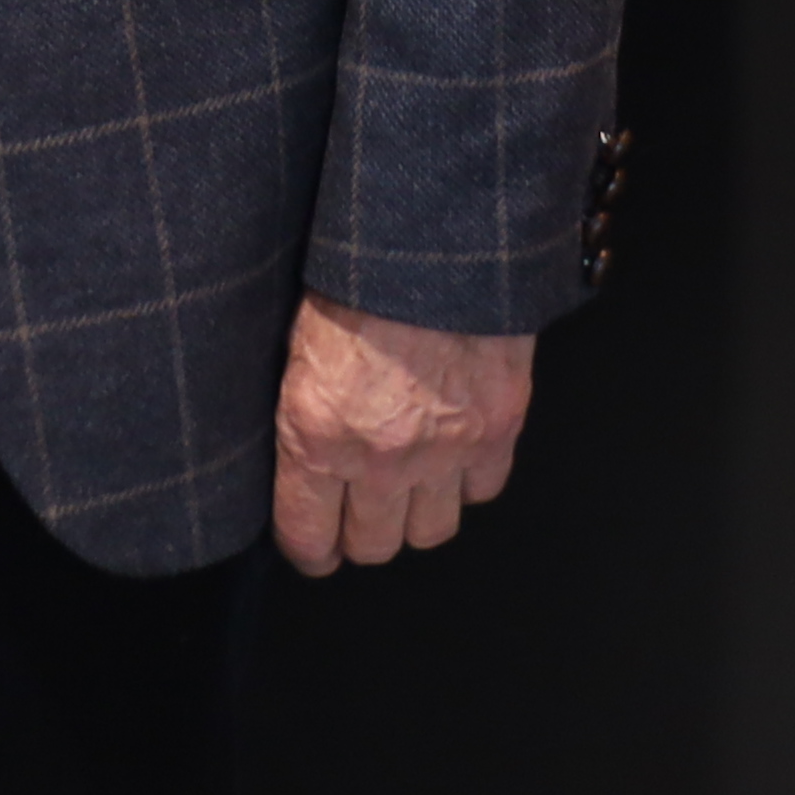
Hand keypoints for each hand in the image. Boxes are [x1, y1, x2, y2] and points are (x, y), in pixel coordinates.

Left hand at [271, 295, 537, 578]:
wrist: (434, 245)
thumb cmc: (358, 278)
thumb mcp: (298, 345)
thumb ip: (302, 414)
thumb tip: (303, 456)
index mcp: (317, 434)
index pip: (307, 534)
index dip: (309, 550)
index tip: (313, 548)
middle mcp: (380, 457)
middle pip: (372, 545)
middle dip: (360, 535)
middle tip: (358, 515)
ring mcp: (444, 449)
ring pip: (429, 532)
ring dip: (416, 516)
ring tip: (408, 488)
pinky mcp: (496, 431)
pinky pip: (481, 491)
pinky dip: (468, 480)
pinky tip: (453, 454)